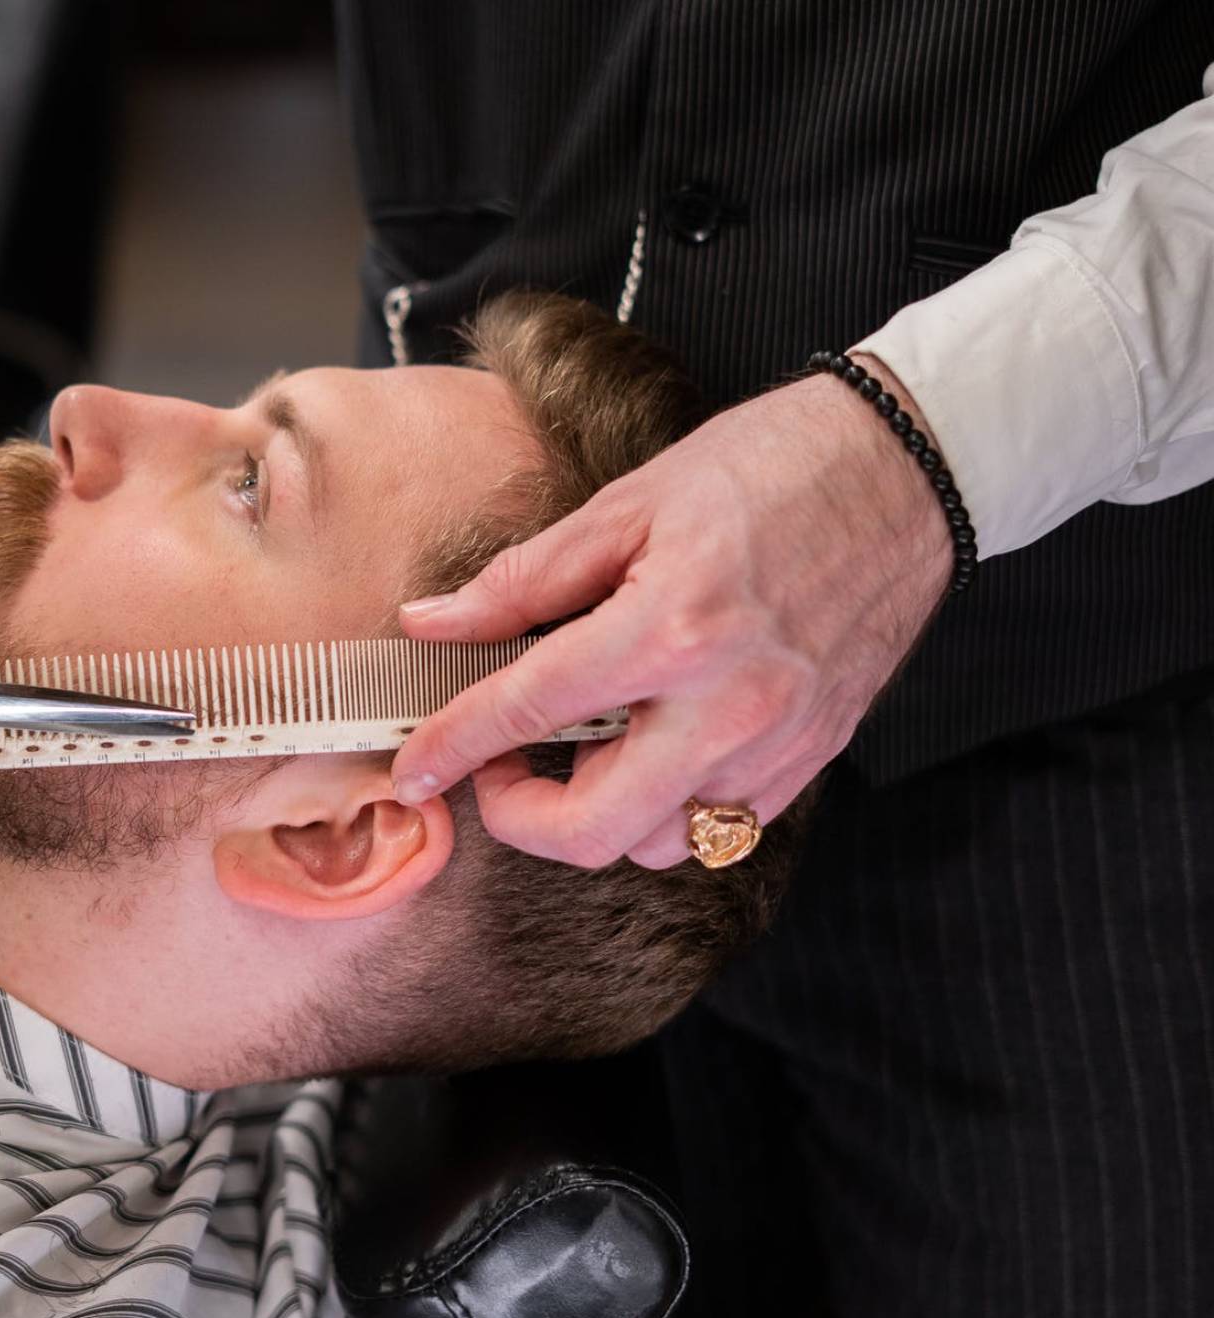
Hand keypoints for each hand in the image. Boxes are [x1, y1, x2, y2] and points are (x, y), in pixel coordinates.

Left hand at [389, 358, 953, 867]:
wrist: (906, 469)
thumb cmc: (770, 469)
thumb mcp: (628, 506)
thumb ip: (522, 581)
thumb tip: (432, 624)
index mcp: (672, 628)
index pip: (530, 710)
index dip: (454, 745)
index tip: (415, 767)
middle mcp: (729, 705)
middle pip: (592, 829)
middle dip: (521, 816)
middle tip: (500, 765)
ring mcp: (778, 743)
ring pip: (655, 843)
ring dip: (599, 812)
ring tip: (590, 739)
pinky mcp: (812, 759)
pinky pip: (717, 828)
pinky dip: (665, 805)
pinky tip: (652, 743)